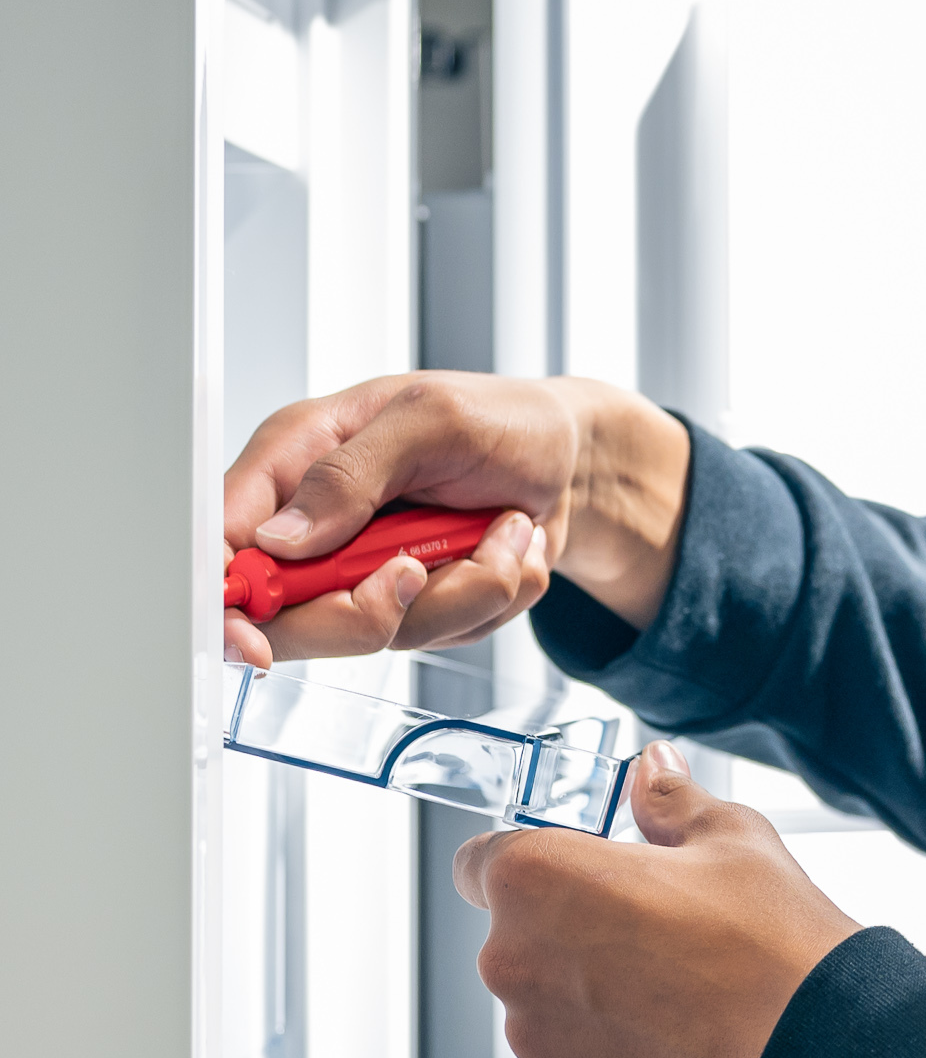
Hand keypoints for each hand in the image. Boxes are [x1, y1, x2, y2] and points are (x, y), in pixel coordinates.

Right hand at [222, 371, 690, 666]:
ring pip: (384, 633)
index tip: (253, 639)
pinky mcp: (416, 607)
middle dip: (370, 608)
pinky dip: (493, 593)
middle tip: (420, 567)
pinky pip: (445, 634)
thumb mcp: (432, 418)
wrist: (570, 457)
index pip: (222, 544)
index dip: (224, 601)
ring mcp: (365, 574)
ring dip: (465, 585)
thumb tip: (281, 538)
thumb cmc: (500, 418)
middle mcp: (320, 526)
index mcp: (295, 462)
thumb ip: (352, 471)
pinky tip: (507, 543)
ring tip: (501, 526)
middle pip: (293, 620)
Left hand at [454, 743, 860, 1057]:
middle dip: (567, 930)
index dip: (526, 860)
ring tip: (670, 990)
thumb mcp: (727, 836)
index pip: (479, 861)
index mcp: (537, 878)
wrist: (816, 1049)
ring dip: (585, 995)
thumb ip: (668, 799)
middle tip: (648, 928)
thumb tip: (651, 769)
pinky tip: (671, 1040)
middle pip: (516, 936)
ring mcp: (537, 1042)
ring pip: (544, 1005)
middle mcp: (514, 961)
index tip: (567, 870)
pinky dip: (607, 1056)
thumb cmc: (771, 939)